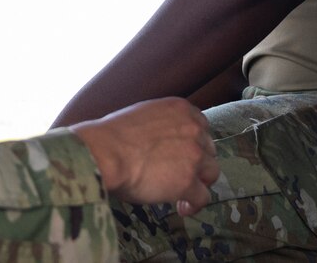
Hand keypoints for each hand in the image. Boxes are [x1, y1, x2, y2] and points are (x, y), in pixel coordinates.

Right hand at [71, 97, 220, 213]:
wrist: (105, 152)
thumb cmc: (111, 135)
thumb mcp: (142, 114)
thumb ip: (160, 123)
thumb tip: (157, 138)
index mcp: (181, 109)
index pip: (201, 127)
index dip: (193, 143)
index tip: (182, 155)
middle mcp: (193, 129)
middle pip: (208, 150)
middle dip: (197, 163)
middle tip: (180, 174)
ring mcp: (194, 155)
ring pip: (211, 172)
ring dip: (199, 183)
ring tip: (183, 195)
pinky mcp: (188, 181)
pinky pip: (202, 197)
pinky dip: (193, 204)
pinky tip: (181, 208)